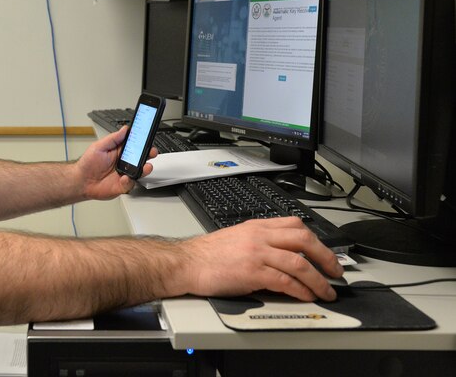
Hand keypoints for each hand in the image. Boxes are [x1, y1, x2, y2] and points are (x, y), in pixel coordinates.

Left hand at [76, 127, 157, 199]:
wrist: (81, 182)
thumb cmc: (88, 164)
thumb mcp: (99, 147)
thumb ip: (113, 138)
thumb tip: (125, 129)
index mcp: (119, 151)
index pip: (135, 145)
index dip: (142, 141)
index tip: (148, 137)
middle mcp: (124, 162)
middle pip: (141, 158)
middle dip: (149, 154)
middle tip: (151, 152)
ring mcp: (124, 174)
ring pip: (140, 171)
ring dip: (145, 169)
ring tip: (145, 166)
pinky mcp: (122, 185)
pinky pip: (130, 183)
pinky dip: (129, 181)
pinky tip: (125, 178)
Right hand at [183, 217, 342, 301]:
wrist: (186, 263)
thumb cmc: (207, 255)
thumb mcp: (238, 238)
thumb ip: (261, 242)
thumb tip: (284, 257)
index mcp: (257, 226)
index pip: (296, 225)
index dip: (316, 240)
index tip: (325, 253)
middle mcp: (259, 236)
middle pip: (304, 240)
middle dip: (326, 257)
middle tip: (336, 271)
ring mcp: (257, 254)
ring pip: (299, 263)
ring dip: (318, 280)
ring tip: (327, 291)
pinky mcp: (252, 273)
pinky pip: (285, 281)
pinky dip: (301, 290)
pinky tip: (306, 296)